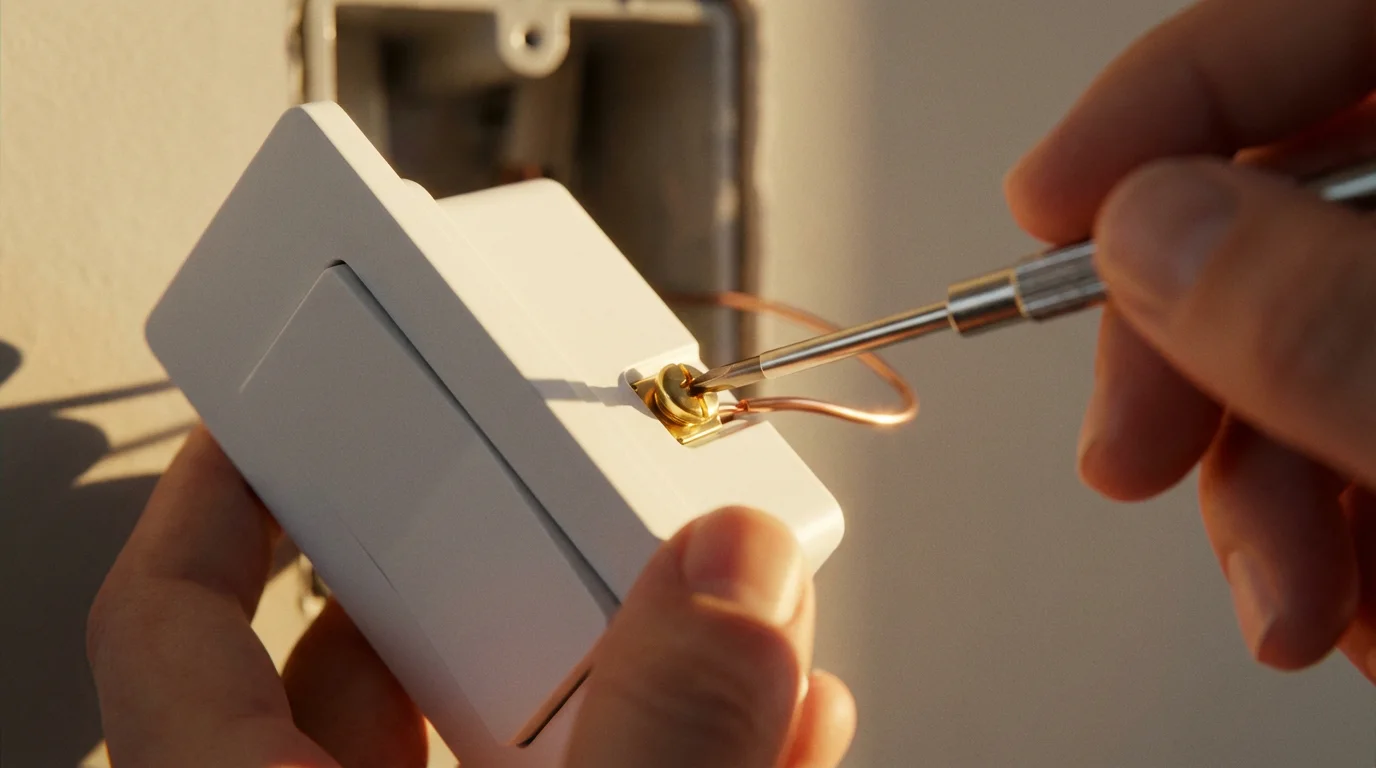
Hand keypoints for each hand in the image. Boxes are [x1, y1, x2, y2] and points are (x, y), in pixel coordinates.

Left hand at [86, 426, 855, 766]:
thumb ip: (654, 736)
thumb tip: (730, 575)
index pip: (174, 619)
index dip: (217, 492)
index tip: (282, 403)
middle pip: (381, 644)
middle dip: (502, 547)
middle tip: (576, 477)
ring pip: (515, 719)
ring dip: (630, 644)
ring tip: (726, 589)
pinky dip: (693, 737)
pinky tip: (783, 707)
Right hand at [1006, 0, 1375, 677]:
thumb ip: (1329, 316)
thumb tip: (1147, 235)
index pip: (1314, 21)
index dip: (1165, 100)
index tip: (1049, 204)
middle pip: (1282, 204)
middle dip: (1188, 352)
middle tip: (1134, 453)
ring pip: (1304, 341)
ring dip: (1255, 487)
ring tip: (1286, 601)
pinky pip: (1354, 427)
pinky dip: (1326, 527)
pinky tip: (1352, 601)